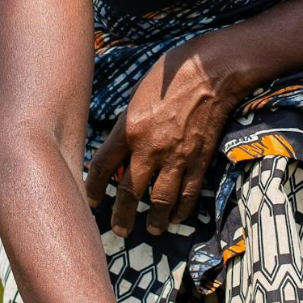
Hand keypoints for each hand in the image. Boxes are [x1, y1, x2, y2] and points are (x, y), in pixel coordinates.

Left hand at [84, 33, 249, 237]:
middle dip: (122, 215)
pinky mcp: (199, 160)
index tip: (92, 200)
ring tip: (152, 230)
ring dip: (154, 219)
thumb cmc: (169, 77)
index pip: (101, 167)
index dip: (93, 188)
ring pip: (160, 200)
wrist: (210, 72)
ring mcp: (176, 157)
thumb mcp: (136, 99)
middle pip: (129, 191)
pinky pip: (188, 193)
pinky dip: (181, 209)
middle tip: (119, 230)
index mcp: (128, 130)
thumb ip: (126, 128)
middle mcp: (149, 148)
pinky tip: (176, 218)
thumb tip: (119, 154)